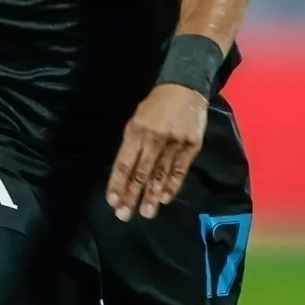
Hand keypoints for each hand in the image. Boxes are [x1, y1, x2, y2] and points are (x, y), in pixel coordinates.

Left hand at [106, 84, 208, 221]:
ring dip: (152, 195)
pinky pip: (180, 169)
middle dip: (132, 195)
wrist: (185, 89)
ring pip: (161, 174)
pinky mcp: (192, 145)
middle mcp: (154, 138)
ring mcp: (174, 142)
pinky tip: (166, 198)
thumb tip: (125, 174)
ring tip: (146, 213)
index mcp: (136, 131)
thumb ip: (132, 145)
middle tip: (124, 215)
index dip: (117, 184)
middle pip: (141, 172)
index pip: (124, 163)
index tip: (112, 202)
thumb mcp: (136, 120)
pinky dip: (173, 185)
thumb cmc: (155, 107)